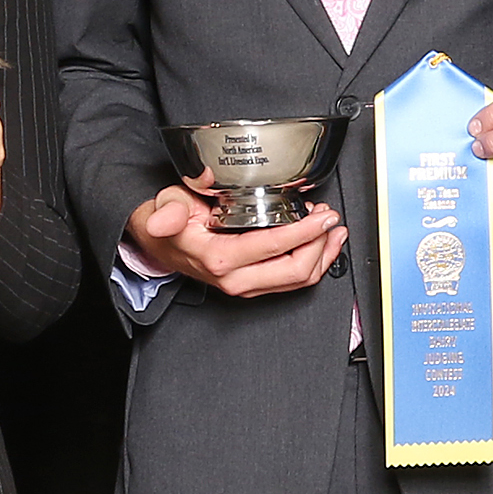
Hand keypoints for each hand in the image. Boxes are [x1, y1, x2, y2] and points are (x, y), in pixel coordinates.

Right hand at [124, 184, 346, 296]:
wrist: (158, 247)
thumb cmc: (166, 225)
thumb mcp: (165, 207)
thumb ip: (168, 212)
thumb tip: (171, 213)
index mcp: (220, 259)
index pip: (275, 247)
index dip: (305, 230)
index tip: (322, 215)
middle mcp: (235, 279)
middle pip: (296, 270)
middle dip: (321, 244)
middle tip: (330, 219)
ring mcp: (245, 286)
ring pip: (298, 280)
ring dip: (322, 256)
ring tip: (333, 230)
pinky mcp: (252, 286)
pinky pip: (291, 282)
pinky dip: (313, 264)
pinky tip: (321, 245)